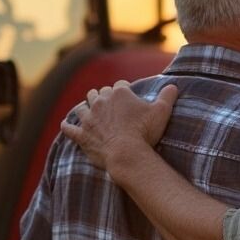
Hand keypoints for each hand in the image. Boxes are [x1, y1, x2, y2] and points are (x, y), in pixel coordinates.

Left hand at [61, 80, 177, 172]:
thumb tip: (173, 85)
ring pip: (82, 106)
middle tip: (110, 105)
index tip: (130, 97)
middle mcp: (100, 102)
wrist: (127, 153)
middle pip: (99, 93)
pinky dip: (67, 127)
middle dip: (104, 96)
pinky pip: (69, 129)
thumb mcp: (162, 112)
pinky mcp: (82, 134)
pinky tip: (66, 125)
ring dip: (85, 107)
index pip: (120, 86)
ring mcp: (89, 118)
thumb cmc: (145, 132)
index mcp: (119, 94)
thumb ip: (167, 96)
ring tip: (89, 110)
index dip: (126, 90)